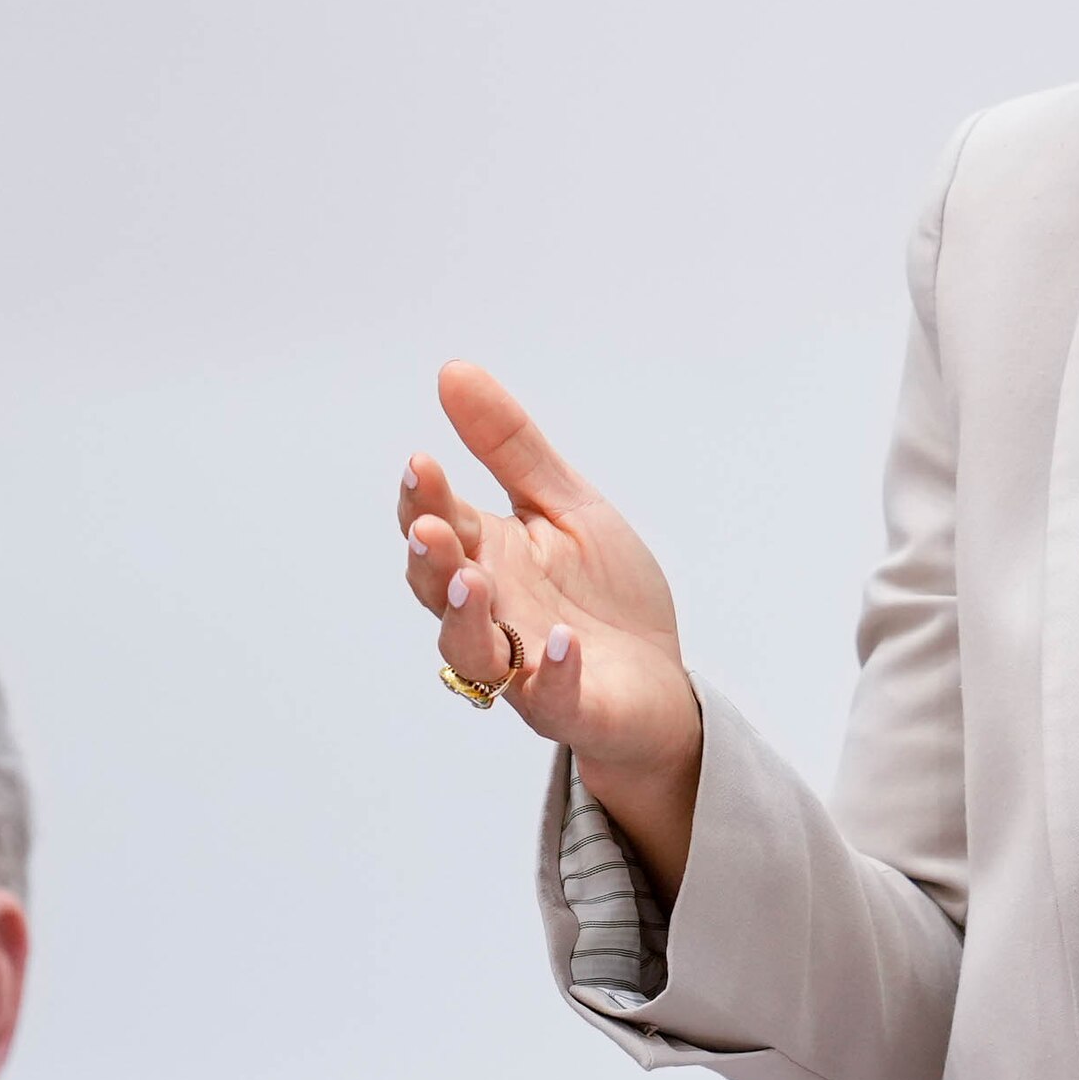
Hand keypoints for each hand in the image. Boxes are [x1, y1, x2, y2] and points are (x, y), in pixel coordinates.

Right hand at [398, 361, 704, 883]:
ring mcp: (523, 668)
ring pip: (472, 651)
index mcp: (488, 558)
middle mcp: (492, 614)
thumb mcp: (566, 506)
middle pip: (438, 589)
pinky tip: (559, 643)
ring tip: (472, 582)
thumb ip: (512, 449)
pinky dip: (552, 673)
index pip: (440, 524)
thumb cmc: (603, 596)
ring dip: (466, 618)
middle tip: (429, 529)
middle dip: (429, 560)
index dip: (424, 499)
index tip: (422, 464)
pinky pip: (552, 697)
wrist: (657, 684)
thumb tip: (453, 371)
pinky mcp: (570, 708)